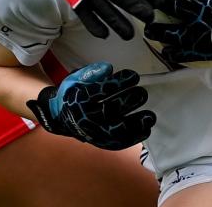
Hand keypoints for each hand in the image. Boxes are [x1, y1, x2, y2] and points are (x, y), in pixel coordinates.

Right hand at [26, 62, 155, 149]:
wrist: (61, 118)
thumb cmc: (73, 95)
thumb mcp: (76, 79)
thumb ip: (91, 72)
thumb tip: (108, 68)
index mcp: (79, 99)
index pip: (101, 90)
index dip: (119, 82)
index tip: (134, 76)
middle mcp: (86, 117)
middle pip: (110, 110)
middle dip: (129, 101)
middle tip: (142, 93)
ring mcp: (94, 133)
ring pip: (116, 130)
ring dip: (135, 123)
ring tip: (150, 116)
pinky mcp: (101, 143)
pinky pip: (118, 143)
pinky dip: (134, 138)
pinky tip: (146, 130)